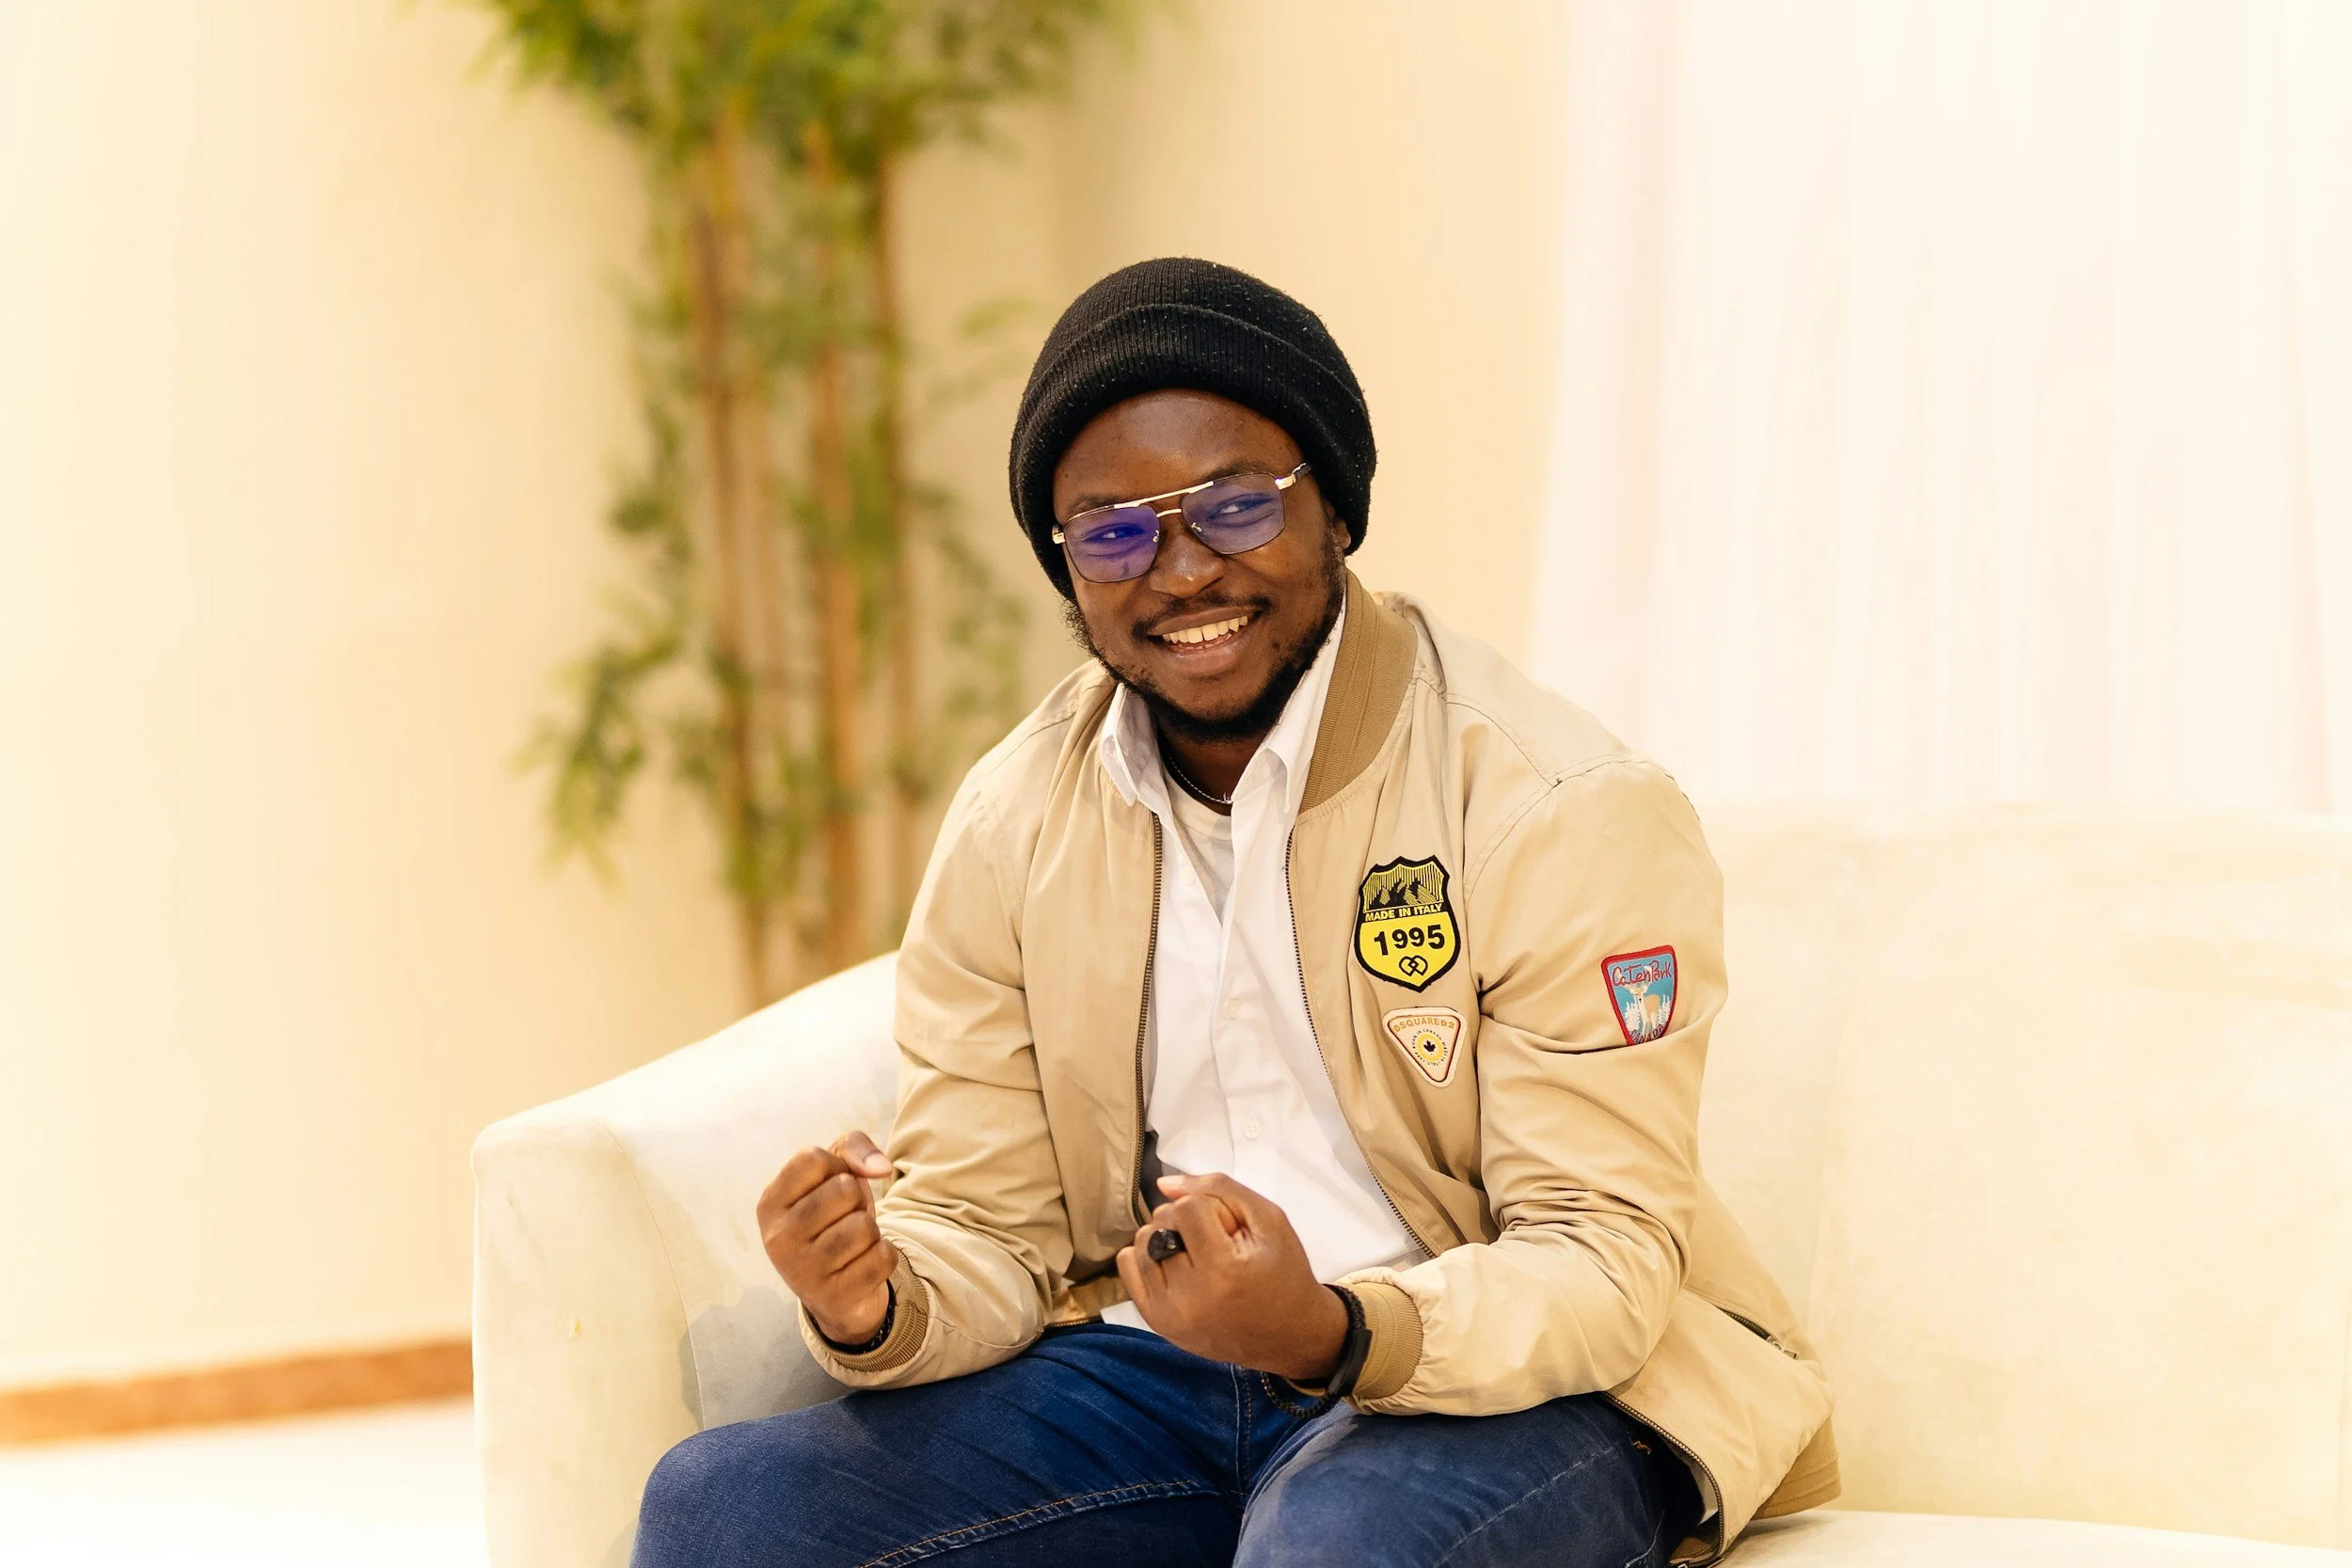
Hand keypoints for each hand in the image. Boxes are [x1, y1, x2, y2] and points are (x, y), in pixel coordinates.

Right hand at [757, 1130, 897, 1345]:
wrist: (835, 1291)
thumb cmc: (833, 1218)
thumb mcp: (834, 1174)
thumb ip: (853, 1147)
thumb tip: (881, 1168)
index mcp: (770, 1203)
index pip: (814, 1158)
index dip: (837, 1166)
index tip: (830, 1187)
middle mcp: (778, 1238)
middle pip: (845, 1189)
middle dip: (857, 1201)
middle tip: (843, 1220)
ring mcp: (802, 1271)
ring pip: (865, 1226)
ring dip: (870, 1231)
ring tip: (852, 1244)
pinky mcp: (833, 1297)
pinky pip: (883, 1257)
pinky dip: (883, 1256)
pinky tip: (862, 1266)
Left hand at [1114, 1173, 1347, 1381]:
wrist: (1288, 1335)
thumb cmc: (1283, 1272)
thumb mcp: (1269, 1220)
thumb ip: (1220, 1189)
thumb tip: (1165, 1184)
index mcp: (1223, 1269)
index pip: (1187, 1207)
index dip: (1211, 1208)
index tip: (1231, 1229)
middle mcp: (1189, 1295)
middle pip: (1162, 1223)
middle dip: (1187, 1222)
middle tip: (1217, 1243)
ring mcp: (1168, 1313)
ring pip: (1142, 1244)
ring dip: (1165, 1238)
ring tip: (1195, 1253)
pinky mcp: (1157, 1323)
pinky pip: (1129, 1269)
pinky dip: (1145, 1258)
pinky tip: (1173, 1264)